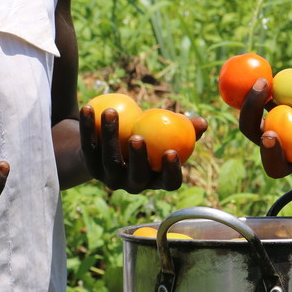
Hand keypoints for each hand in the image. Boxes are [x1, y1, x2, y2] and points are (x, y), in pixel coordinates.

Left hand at [79, 105, 207, 192]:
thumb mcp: (166, 131)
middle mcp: (133, 184)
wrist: (109, 142)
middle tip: (138, 137)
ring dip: (110, 134)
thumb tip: (202, 123)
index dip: (171, 172)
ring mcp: (110, 177)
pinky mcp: (89, 165)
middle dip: (137, 159)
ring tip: (111, 111)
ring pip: (109, 159)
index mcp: (156, 179)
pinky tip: (89, 107)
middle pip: (136, 176)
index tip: (172, 152)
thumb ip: (184, 127)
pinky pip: (89, 145)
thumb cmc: (149, 134)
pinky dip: (89, 126)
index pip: (168, 183)